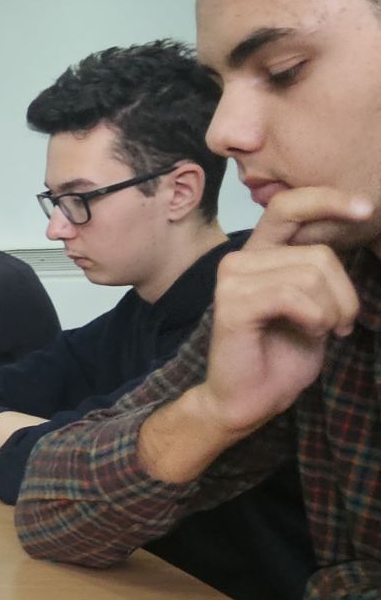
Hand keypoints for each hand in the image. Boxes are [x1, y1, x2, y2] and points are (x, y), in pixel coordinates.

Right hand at [191, 188, 366, 439]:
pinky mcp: (231, 305)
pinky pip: (292, 296)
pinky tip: (308, 332)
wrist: (250, 399)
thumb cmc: (282, 353)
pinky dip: (314, 317)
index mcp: (260, 254)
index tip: (367, 210)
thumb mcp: (316, 302)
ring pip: (310, 274)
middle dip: (344, 294)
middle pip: (318, 254)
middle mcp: (241, 260)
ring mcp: (232, 281)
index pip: (289, 206)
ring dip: (331, 310)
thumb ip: (319, 268)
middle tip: (340, 323)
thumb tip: (353, 228)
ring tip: (322, 330)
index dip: (328, 200)